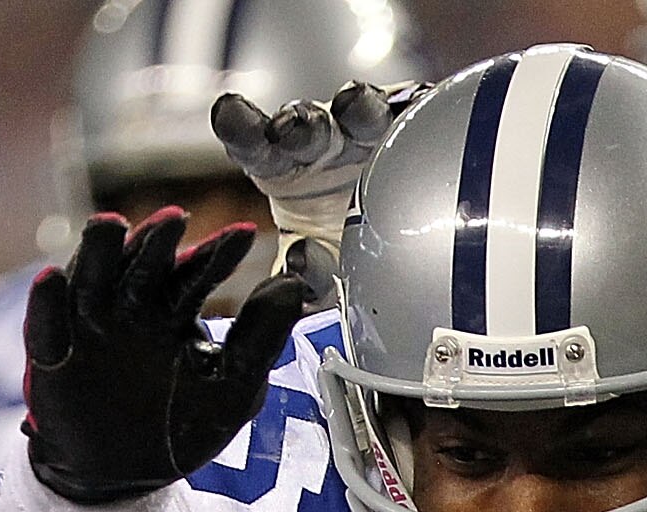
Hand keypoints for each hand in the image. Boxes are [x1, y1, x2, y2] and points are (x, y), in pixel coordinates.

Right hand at [23, 210, 314, 507]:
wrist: (121, 480)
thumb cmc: (176, 431)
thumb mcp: (232, 390)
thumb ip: (260, 339)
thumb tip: (293, 287)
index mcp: (172, 313)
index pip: (195, 274)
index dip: (218, 253)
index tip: (246, 235)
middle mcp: (130, 311)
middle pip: (141, 265)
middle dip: (156, 241)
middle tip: (174, 221)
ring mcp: (88, 329)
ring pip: (92, 280)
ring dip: (99, 251)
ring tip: (109, 226)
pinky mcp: (52, 355)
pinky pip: (44, 326)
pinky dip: (46, 303)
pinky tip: (51, 280)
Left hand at [211, 81, 415, 300]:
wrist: (387, 241)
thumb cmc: (337, 248)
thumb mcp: (318, 271)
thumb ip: (308, 276)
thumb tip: (301, 268)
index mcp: (279, 165)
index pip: (253, 143)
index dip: (241, 126)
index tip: (228, 110)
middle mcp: (318, 138)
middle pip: (305, 123)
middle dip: (298, 123)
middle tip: (291, 128)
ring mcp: (363, 127)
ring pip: (358, 108)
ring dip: (355, 105)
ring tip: (353, 102)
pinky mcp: (404, 123)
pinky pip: (408, 109)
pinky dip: (413, 101)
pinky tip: (417, 99)